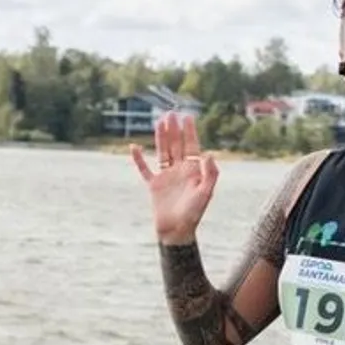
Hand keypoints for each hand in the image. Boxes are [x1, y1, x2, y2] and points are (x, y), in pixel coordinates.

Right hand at [131, 112, 218, 244]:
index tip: (188, 117)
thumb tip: (208, 153)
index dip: (190, 132)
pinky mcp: (154, 185)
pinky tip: (134, 147)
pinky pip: (144, 169)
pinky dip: (138, 159)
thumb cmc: (194, 214)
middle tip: (171, 113)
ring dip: (161, 137)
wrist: (177, 231)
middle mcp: (180, 171)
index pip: (191, 147)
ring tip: (160, 121)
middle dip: (175, 130)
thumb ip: (210, 174)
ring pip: (163, 152)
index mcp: (193, 172)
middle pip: (177, 145)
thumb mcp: (206, 193)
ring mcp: (166, 177)